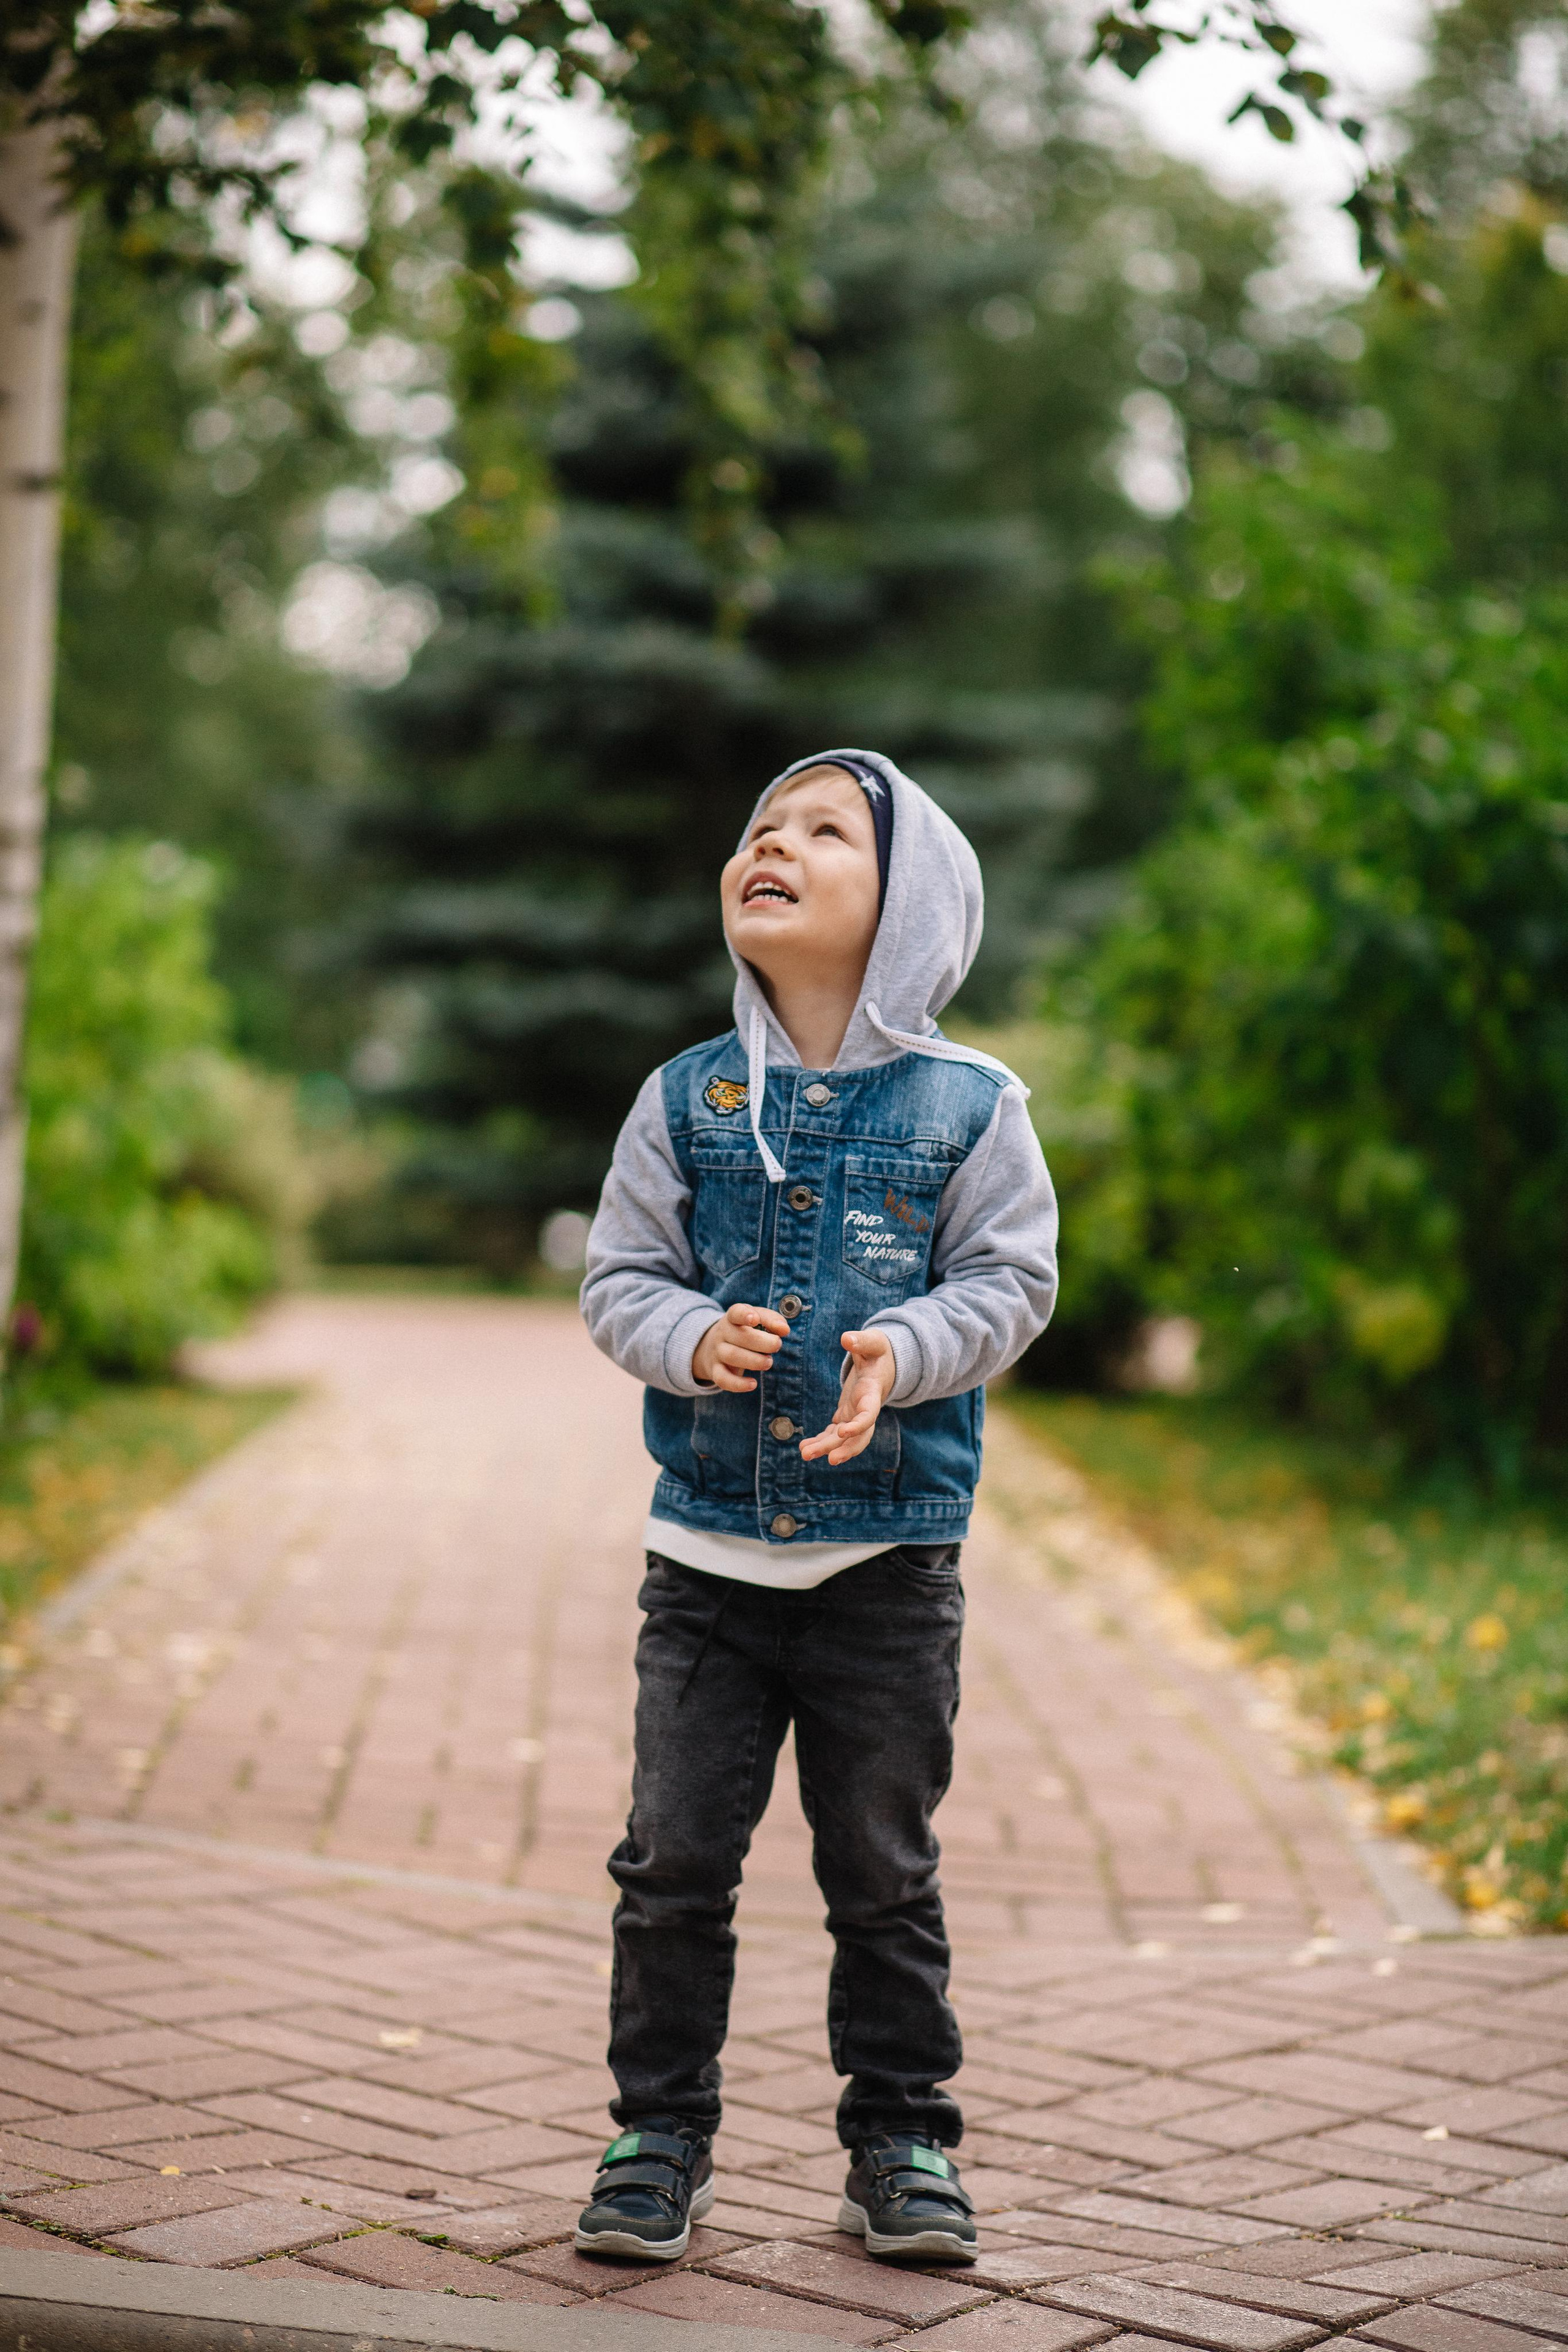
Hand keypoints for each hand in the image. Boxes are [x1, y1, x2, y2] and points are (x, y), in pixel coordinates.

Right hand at [692, 1303, 788, 1392]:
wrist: (713, 1346)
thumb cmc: (743, 1331)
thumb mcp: (756, 1319)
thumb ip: (772, 1320)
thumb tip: (784, 1330)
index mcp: (732, 1317)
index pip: (735, 1312)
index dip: (744, 1315)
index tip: (755, 1319)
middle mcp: (722, 1333)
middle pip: (740, 1336)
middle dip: (762, 1342)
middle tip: (777, 1345)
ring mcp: (717, 1352)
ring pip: (732, 1356)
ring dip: (755, 1361)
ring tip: (768, 1362)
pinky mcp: (715, 1371)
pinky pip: (723, 1379)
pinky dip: (738, 1384)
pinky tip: (753, 1384)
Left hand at [799, 1329, 896, 1465]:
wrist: (882, 1362)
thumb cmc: (877, 1351)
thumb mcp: (873, 1342)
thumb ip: (861, 1341)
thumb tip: (847, 1338)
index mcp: (873, 1394)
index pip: (869, 1415)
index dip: (858, 1425)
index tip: (842, 1431)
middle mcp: (866, 1410)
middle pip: (859, 1436)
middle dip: (844, 1448)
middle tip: (828, 1459)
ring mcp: (856, 1415)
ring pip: (844, 1439)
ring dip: (827, 1448)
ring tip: (805, 1454)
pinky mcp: (846, 1415)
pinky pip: (834, 1433)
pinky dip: (821, 1441)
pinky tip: (804, 1447)